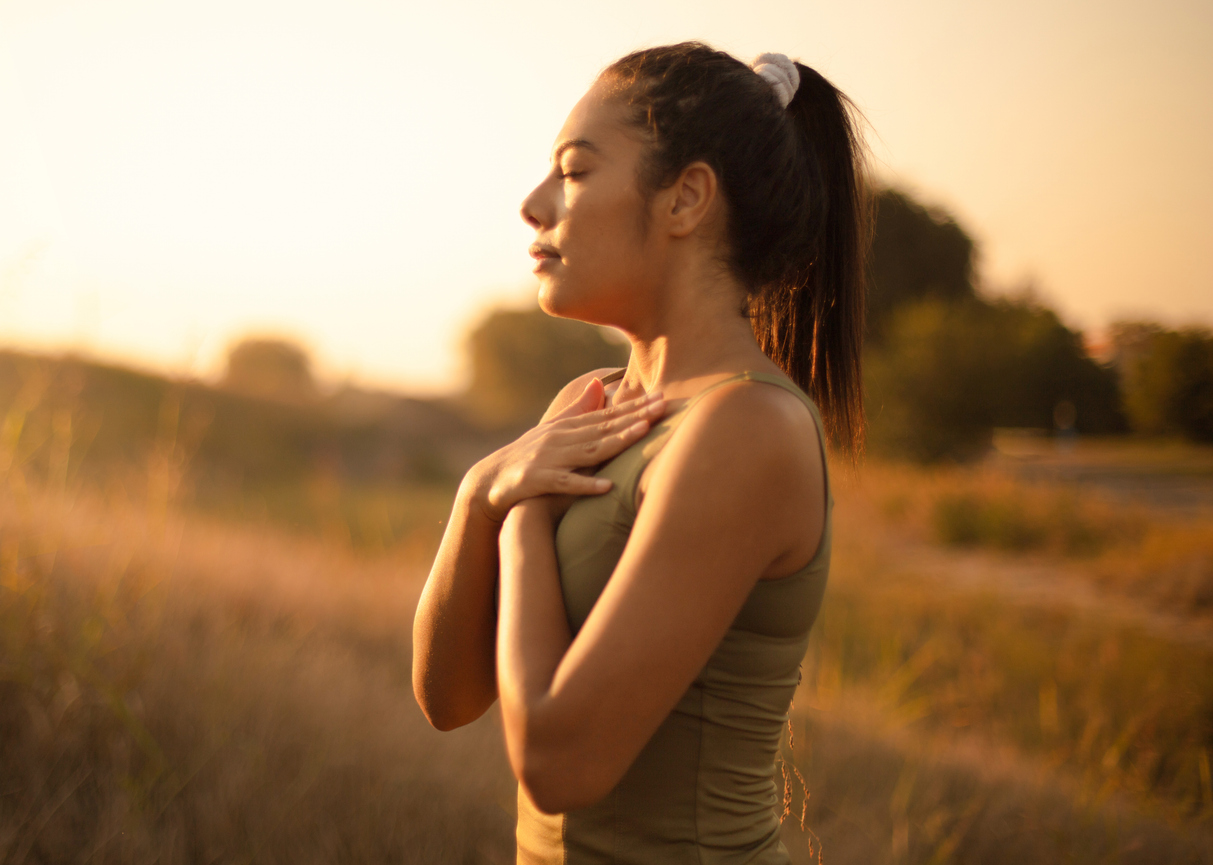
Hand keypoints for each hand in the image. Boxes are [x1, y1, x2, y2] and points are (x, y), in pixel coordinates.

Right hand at [468, 378, 665, 523]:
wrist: (489, 480)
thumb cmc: (528, 456)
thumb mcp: (553, 430)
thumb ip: (578, 409)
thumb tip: (599, 383)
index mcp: (568, 427)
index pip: (608, 415)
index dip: (635, 406)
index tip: (661, 397)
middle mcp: (561, 438)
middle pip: (604, 427)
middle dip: (635, 417)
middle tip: (663, 407)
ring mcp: (550, 458)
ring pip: (589, 450)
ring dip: (617, 441)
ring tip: (643, 433)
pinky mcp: (538, 481)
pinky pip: (565, 483)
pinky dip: (585, 485)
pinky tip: (606, 486)